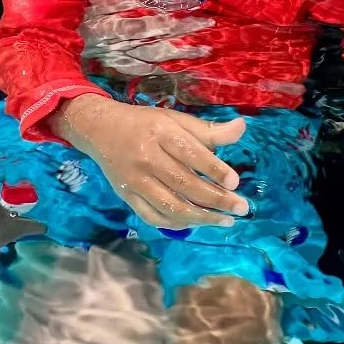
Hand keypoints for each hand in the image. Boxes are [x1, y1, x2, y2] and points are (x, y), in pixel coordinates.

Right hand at [55, 95, 250, 228]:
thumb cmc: (146, 123)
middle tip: (242, 208)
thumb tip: (241, 128)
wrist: (101, 130)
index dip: (215, 170)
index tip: (235, 182)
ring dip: (201, 217)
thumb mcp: (176, 119)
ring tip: (225, 220)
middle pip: (185, 184)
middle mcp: (148, 158)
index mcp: (162, 133)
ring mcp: (136, 181)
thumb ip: (208, 130)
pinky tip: (196, 223)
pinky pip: (154, 217)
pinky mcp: (128, 197)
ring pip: (171, 206)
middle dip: (216, 199)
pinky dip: (177, 224)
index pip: (191, 154)